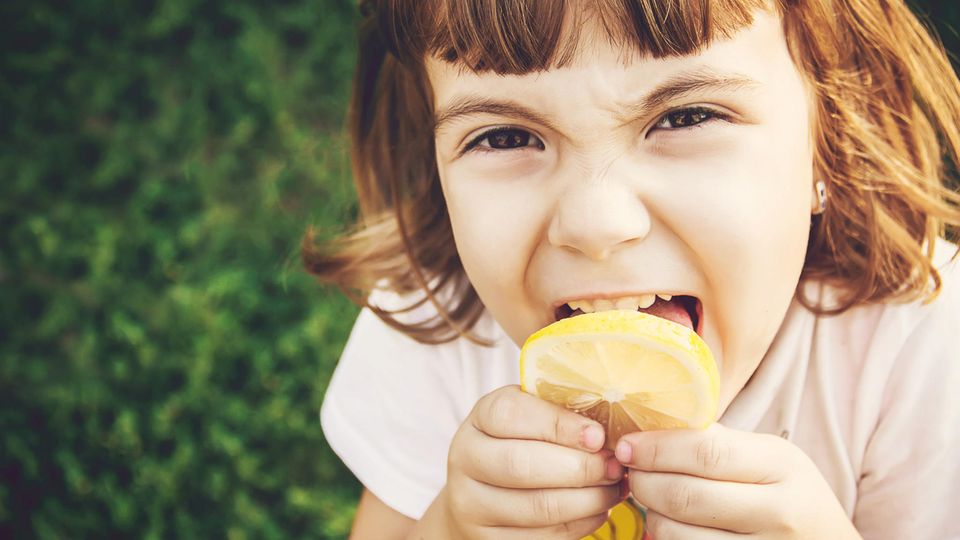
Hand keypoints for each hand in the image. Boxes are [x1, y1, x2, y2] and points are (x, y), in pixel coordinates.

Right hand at [436, 385, 625, 538]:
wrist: (483, 490)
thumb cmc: (522, 441)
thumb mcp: (533, 415)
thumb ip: (562, 412)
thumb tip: (609, 425)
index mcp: (480, 417)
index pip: (511, 414)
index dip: (558, 424)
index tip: (597, 435)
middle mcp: (466, 458)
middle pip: (522, 464)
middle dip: (579, 467)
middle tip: (614, 465)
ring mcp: (472, 503)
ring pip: (537, 506)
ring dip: (588, 498)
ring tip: (614, 486)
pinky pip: (543, 536)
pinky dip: (581, 523)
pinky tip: (598, 508)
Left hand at [614, 424, 861, 538]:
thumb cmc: (791, 497)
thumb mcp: (770, 460)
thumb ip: (718, 444)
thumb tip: (649, 429)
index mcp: (782, 465)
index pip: (705, 451)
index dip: (655, 448)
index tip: (626, 445)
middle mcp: (779, 512)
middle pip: (685, 495)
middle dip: (643, 481)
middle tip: (629, 472)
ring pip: (677, 534)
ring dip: (650, 515)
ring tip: (650, 501)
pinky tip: (669, 526)